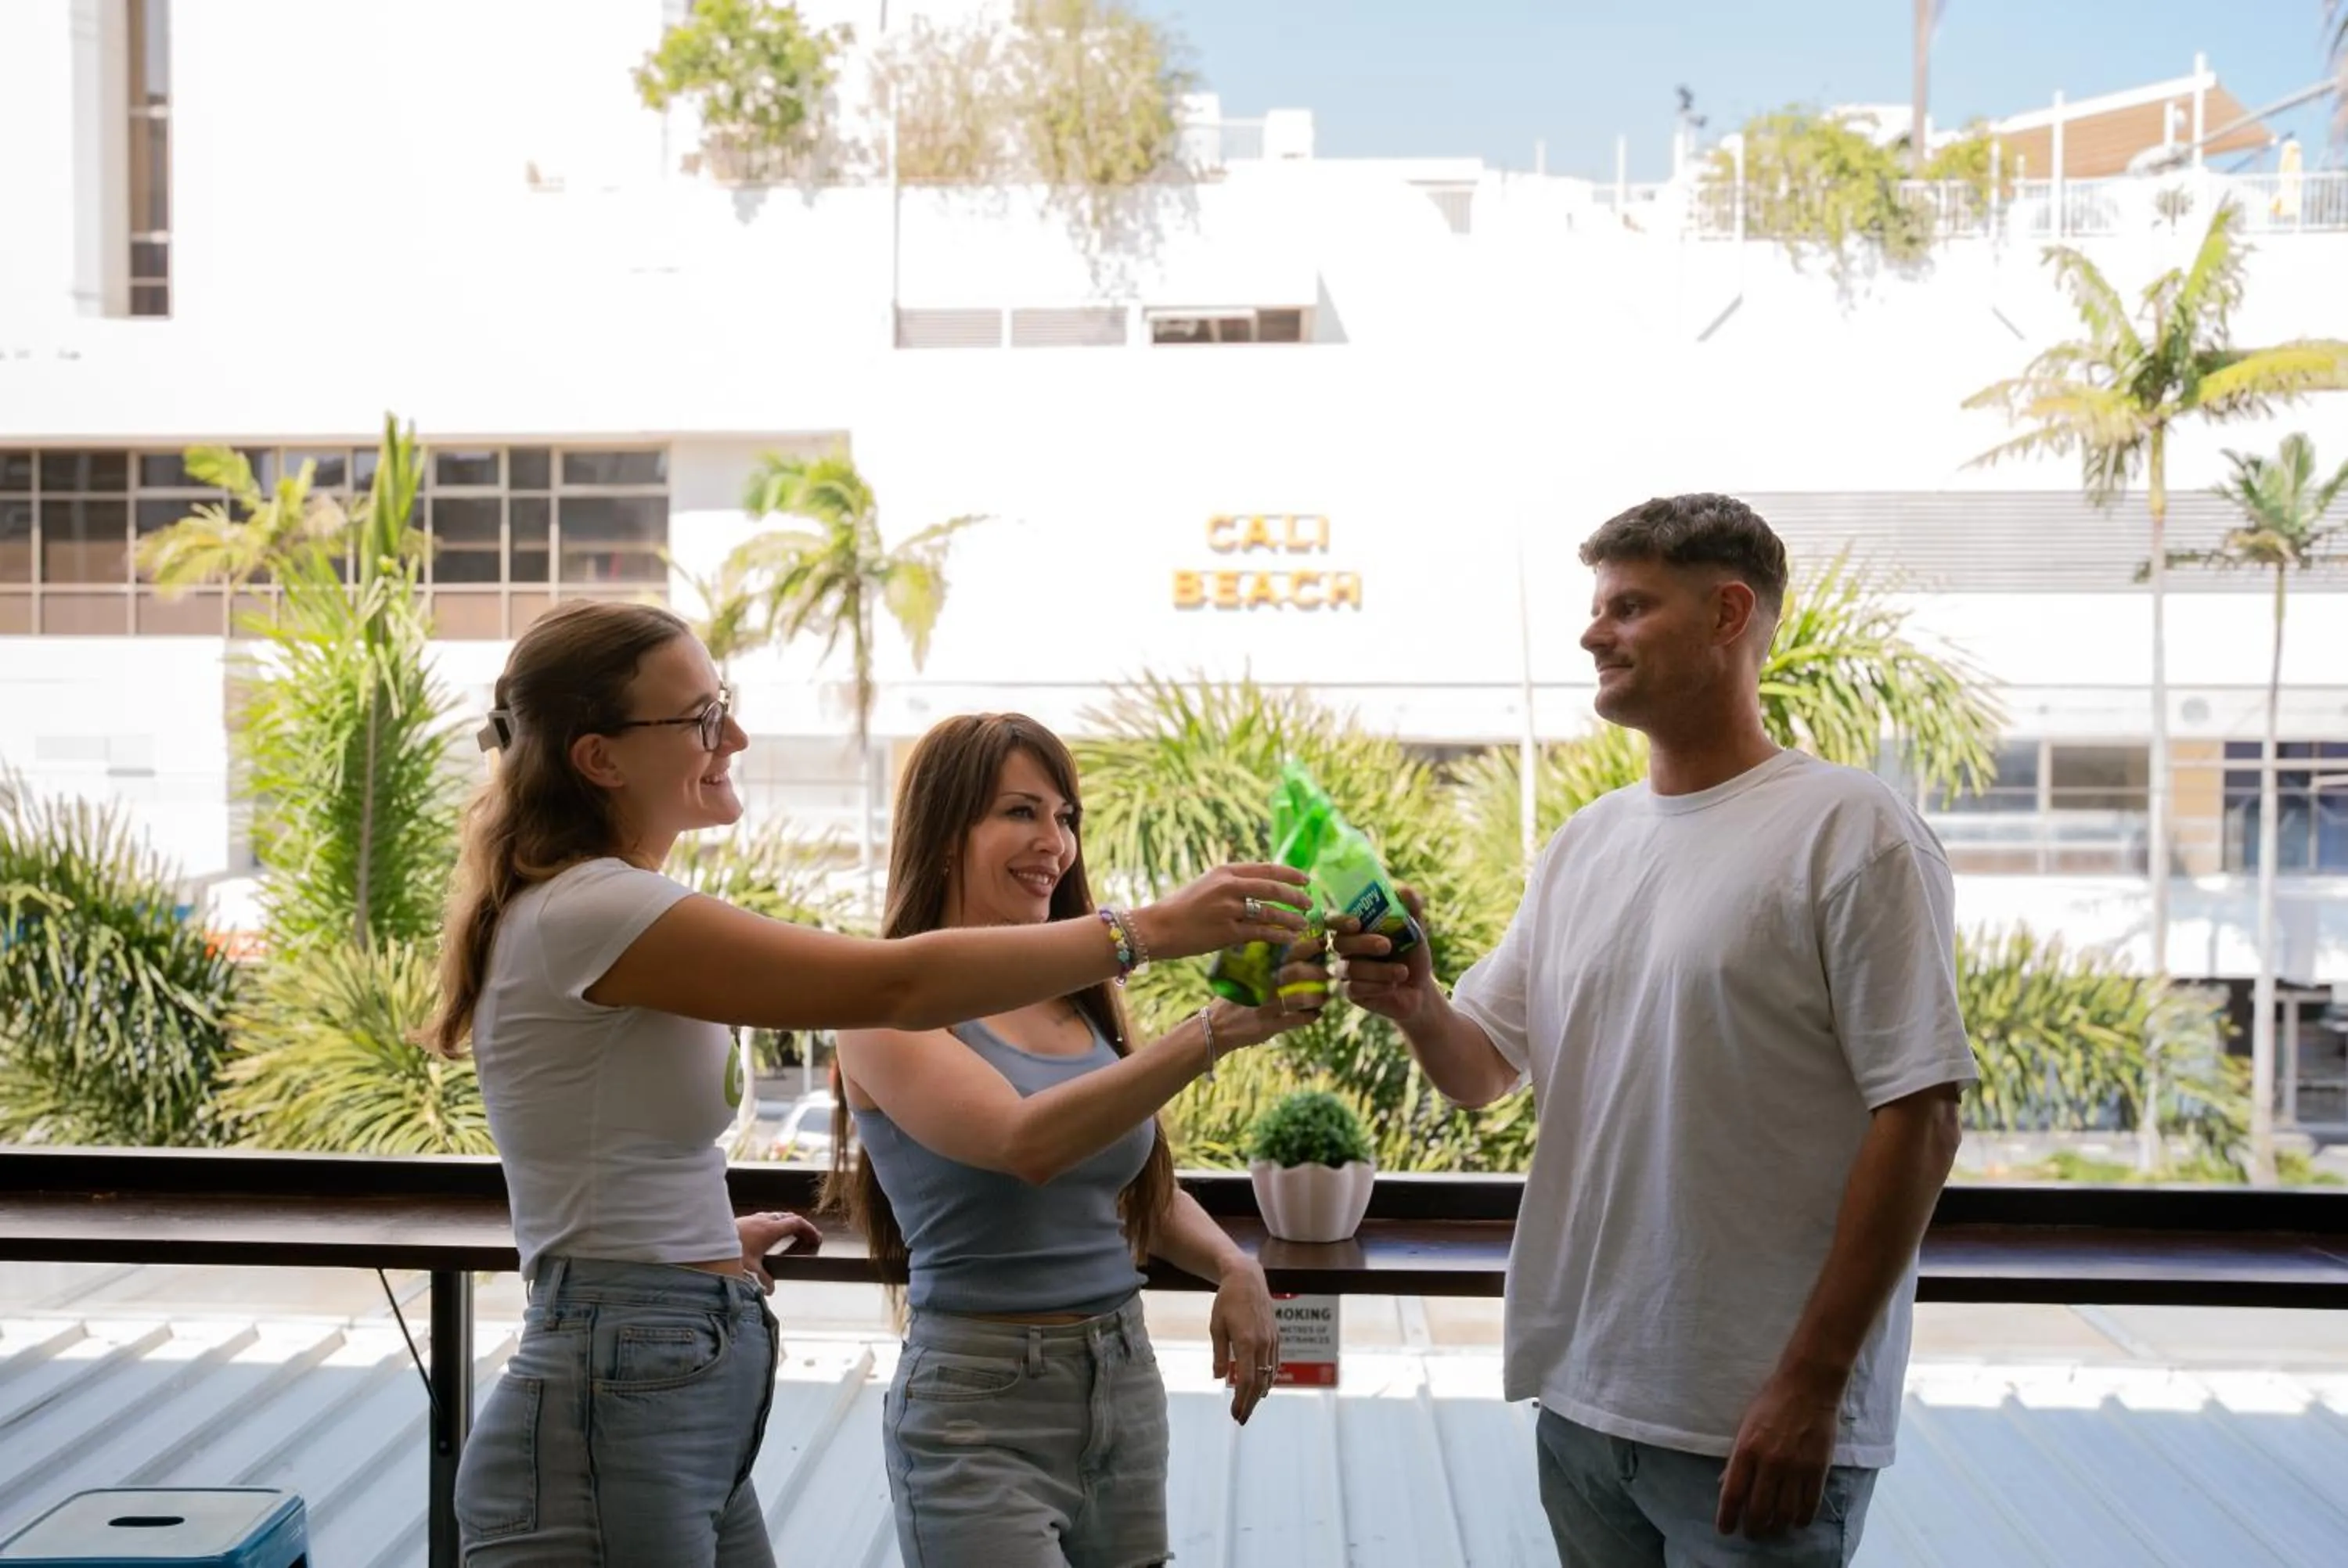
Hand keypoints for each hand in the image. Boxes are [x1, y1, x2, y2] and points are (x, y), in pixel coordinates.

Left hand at [735, 1210, 823, 1294]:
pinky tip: (765, 1236)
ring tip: (788, 1235)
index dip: (809, 1230)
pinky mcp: (741, 1221)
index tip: (816, 1238)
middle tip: (806, 1236)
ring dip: (785, 1224)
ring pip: (774, 1216)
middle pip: (787, 1217)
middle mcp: (762, 1221)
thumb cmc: (729, 1252)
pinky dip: (771, 1225)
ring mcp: (751, 1219)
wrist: (706, 1241)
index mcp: (770, 1230)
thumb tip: (770, 1290)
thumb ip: (764, 1281)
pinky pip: (763, 1219)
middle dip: (799, 1226)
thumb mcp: (750, 1271)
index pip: (796, 1224)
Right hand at [1130, 863, 1309, 962]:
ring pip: (1269, 912)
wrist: (1158, 927)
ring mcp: (1228, 909)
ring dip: (1290, 918)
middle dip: (1295, 896)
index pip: (1266, 868)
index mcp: (1224, 871)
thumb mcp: (1206, 885)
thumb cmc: (1181, 908)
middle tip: (1309, 902)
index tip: (1305, 879)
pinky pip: (1260, 933)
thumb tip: (1259, 886)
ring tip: (1303, 923)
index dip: (1289, 873)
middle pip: (1273, 888)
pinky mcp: (1226, 932)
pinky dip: (1278, 935)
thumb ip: (1231, 883)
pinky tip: (1289, 938)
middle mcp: (1228, 887)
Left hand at [1209, 1256, 1279, 1424]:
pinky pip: (1274, 1363)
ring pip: (1269, 1375)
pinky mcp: (1276, 1336)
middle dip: (1250, 1403)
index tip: (1235, 1414)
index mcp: (1247, 1342)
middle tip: (1241, 1418)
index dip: (1241, 1400)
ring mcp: (1272, 1340)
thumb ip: (1219, 1354)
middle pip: (1260, 1383)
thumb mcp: (1217, 1326)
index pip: (1246, 1380)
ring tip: (1249, 1405)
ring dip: (1259, 1393)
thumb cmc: (1227, 1301)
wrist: (1247, 1278)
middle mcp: (1263, 1344)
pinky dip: (1269, 1378)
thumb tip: (1218, 1378)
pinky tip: (1262, 1386)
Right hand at [1215, 935, 1333, 1050]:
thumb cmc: (1234, 998)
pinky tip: (1315, 1014)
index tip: (1321, 943)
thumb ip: (1261, 962)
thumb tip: (1289, 947)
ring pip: (1300, 998)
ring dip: (1318, 996)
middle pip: (1296, 972)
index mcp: (1258, 969)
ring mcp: (1267, 1006)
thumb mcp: (1242, 975)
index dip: (1307, 946)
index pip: (1285, 952)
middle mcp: (1263, 985)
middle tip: (1327, 974)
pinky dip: (1310, 1016)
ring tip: (1325, 996)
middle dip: (1317, 972)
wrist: (1216, 1027)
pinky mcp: (1269, 1026)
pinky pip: (1296, 1020)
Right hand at [1331, 885, 1437, 1026]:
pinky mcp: (1350, 992)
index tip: (1357, 923)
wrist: (1420, 988)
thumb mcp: (1416, 931)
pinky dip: (1377, 987)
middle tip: (1387, 945)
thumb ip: (1412, 910)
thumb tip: (1405, 890)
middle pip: (1340, 943)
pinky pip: (1354, 988)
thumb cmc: (1412, 955)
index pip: (1334, 920)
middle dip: (1364, 944)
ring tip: (1402, 972)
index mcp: (1357, 929)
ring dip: (1379, 970)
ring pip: (1350, 968)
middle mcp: (1346, 948)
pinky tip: (1392, 986)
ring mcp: (1345, 971)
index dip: (1339, 920)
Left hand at [1715, 1370, 1842, 1539]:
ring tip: (1772, 1529)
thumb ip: (1736, 1457)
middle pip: (1759, 1511)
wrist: (1808, 1386)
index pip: (1732, 1494)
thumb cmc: (1771, 1402)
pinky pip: (1809, 1505)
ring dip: (1777, 1527)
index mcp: (1746, 1450)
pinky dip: (1802, 1519)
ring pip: (1785, 1513)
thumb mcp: (1744, 1425)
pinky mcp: (1818, 1469)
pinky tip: (1796, 1521)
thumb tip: (1724, 1484)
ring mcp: (1795, 1468)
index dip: (1727, 1518)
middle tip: (1751, 1533)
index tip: (1725, 1530)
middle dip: (1752, 1528)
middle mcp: (1769, 1462)